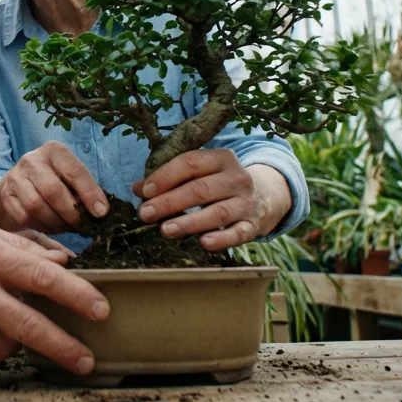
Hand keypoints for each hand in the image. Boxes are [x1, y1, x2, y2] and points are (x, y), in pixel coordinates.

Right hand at [0, 141, 108, 233]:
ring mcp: (15, 176)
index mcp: (54, 150)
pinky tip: (51, 227)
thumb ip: (83, 190)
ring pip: (36, 206)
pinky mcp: (6, 194)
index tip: (101, 213)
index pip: (74, 171)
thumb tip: (100, 213)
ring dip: (56, 223)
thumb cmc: (55, 180)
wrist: (20, 183)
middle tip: (83, 227)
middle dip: (72, 214)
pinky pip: (24, 217)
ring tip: (67, 227)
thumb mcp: (70, 177)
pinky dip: (41, 226)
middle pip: (53, 190)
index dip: (89, 194)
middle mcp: (32, 159)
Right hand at [0, 214, 108, 372]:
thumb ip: (23, 249)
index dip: (77, 296)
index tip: (101, 310)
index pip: (43, 278)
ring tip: (0, 321)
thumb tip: (64, 266)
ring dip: (13, 342)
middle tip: (85, 360)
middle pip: (30, 326)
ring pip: (3, 348)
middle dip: (64, 347)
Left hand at [132, 149, 291, 250]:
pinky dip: (222, 239)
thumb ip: (170, 179)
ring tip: (165, 230)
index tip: (144, 191)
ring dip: (189, 222)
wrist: (264, 196)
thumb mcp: (200, 173)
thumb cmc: (219, 184)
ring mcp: (247, 202)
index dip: (165, 176)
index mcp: (221, 158)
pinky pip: (238, 233)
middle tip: (145, 214)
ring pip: (217, 212)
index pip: (190, 163)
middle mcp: (237, 178)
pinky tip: (204, 243)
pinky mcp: (253, 225)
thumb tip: (137, 189)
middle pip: (200, 189)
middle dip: (170, 202)